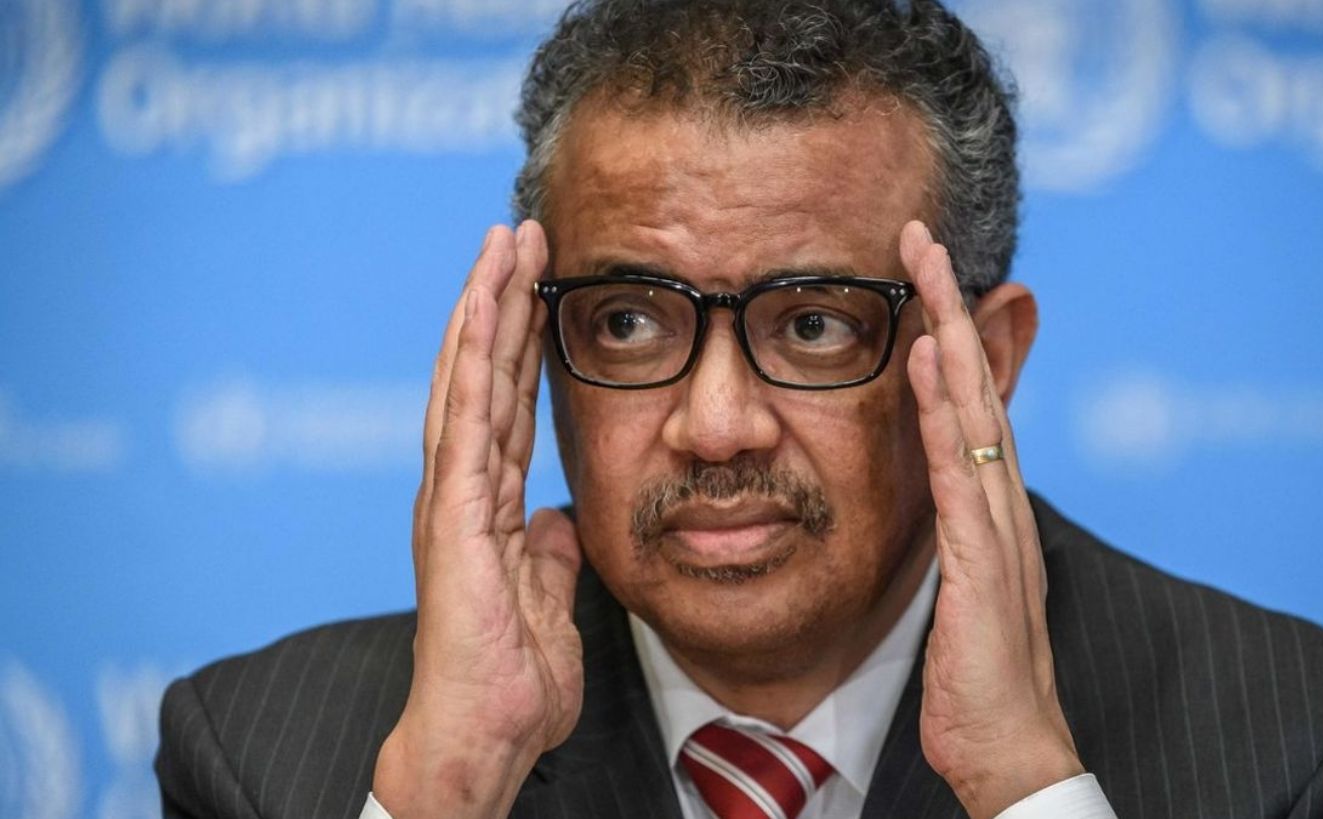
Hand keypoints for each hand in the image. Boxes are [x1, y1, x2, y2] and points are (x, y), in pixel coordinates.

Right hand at [373, 223, 583, 818]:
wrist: (485, 736)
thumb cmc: (512, 681)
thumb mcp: (549, 598)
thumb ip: (550, 551)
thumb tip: (558, 519)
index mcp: (488, 504)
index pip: (508, 402)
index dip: (521, 341)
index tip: (540, 283)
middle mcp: (462, 489)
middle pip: (481, 375)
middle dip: (499, 301)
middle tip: (519, 231)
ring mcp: (451, 499)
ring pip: (466, 381)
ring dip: (483, 308)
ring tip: (501, 241)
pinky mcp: (452, 516)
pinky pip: (465, 423)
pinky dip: (472, 361)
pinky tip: (482, 308)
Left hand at [901, 222, 1082, 816]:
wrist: (1012, 752)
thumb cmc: (979, 683)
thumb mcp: (959, 593)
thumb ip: (951, 541)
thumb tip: (935, 503)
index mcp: (991, 514)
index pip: (971, 410)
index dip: (949, 342)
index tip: (921, 282)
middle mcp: (1002, 508)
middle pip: (977, 391)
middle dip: (951, 312)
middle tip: (923, 240)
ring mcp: (998, 532)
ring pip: (974, 415)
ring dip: (948, 338)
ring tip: (926, 270)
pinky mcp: (984, 566)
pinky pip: (957, 475)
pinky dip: (944, 416)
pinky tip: (925, 365)